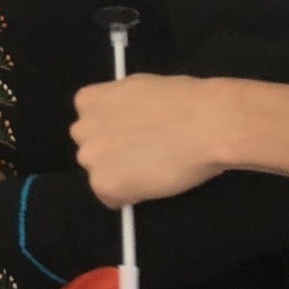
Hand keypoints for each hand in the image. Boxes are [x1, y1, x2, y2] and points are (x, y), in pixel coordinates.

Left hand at [71, 74, 222, 207]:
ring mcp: (91, 158)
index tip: (134, 136)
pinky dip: (130, 196)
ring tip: (152, 168)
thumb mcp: (139, 89)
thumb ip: (121, 106)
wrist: (207, 124)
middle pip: (92, 149)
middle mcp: (82, 129)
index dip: (115, 133)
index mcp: (88, 101)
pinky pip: (112, 198)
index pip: (91, 124)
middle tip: (144, 154)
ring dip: (120, 175)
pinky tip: (152, 183)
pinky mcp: (105, 185)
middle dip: (113, 153)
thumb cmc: (184, 101)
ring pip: (100, 174)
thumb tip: (125, 119)